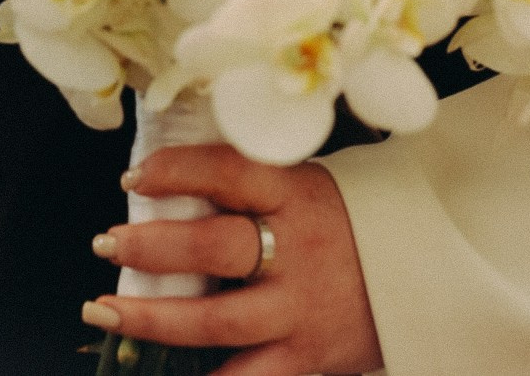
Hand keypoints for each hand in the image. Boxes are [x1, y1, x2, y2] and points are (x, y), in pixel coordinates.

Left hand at [83, 142, 382, 374]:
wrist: (425, 272)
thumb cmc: (349, 220)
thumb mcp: (307, 184)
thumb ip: (250, 186)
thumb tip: (173, 180)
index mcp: (297, 193)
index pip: (228, 171)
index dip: (176, 171)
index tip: (134, 176)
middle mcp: (297, 250)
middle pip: (212, 248)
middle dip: (151, 247)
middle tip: (107, 243)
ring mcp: (299, 310)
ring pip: (214, 321)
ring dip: (151, 318)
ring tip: (104, 308)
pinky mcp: (305, 359)